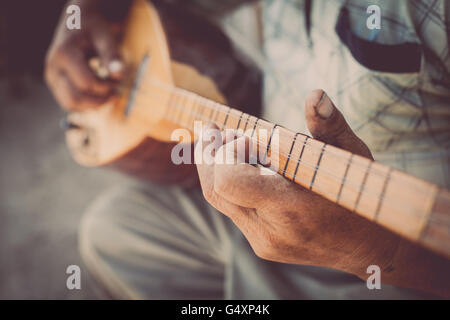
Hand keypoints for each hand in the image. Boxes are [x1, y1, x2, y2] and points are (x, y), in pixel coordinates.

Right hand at [45, 0, 129, 110]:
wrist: (78, 23)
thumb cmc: (93, 28)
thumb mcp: (105, 37)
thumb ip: (112, 55)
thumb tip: (119, 75)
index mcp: (64, 55)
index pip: (86, 83)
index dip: (106, 86)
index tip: (118, 80)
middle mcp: (53, 68)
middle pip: (74, 99)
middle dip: (98, 101)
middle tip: (115, 93)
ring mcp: (52, 78)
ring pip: (70, 104)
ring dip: (92, 105)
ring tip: (109, 94)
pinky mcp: (56, 84)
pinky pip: (69, 102)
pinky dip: (86, 104)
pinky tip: (100, 94)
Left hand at [195, 90, 449, 297]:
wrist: (367, 246)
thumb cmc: (358, 193)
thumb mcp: (351, 155)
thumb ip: (330, 125)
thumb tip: (315, 95)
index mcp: (291, 207)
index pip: (229, 182)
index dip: (223, 153)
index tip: (234, 133)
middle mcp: (271, 230)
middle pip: (214, 190)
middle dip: (208, 155)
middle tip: (214, 130)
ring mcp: (264, 242)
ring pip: (219, 201)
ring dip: (215, 168)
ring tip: (225, 142)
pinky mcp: (262, 246)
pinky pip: (232, 211)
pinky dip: (229, 184)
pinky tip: (241, 166)